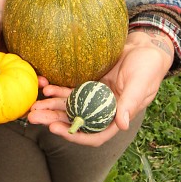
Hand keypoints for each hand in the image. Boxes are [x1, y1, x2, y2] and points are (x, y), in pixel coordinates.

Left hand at [29, 30, 173, 145]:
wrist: (145, 47)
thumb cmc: (147, 67)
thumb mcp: (140, 84)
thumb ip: (130, 104)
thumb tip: (122, 125)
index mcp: (117, 116)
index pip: (94, 134)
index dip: (74, 134)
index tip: (55, 129)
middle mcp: (104, 110)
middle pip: (76, 121)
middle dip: (53, 120)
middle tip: (32, 117)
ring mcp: (95, 97)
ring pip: (69, 106)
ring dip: (51, 107)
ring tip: (33, 106)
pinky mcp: (89, 84)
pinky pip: (70, 90)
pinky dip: (57, 90)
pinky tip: (46, 87)